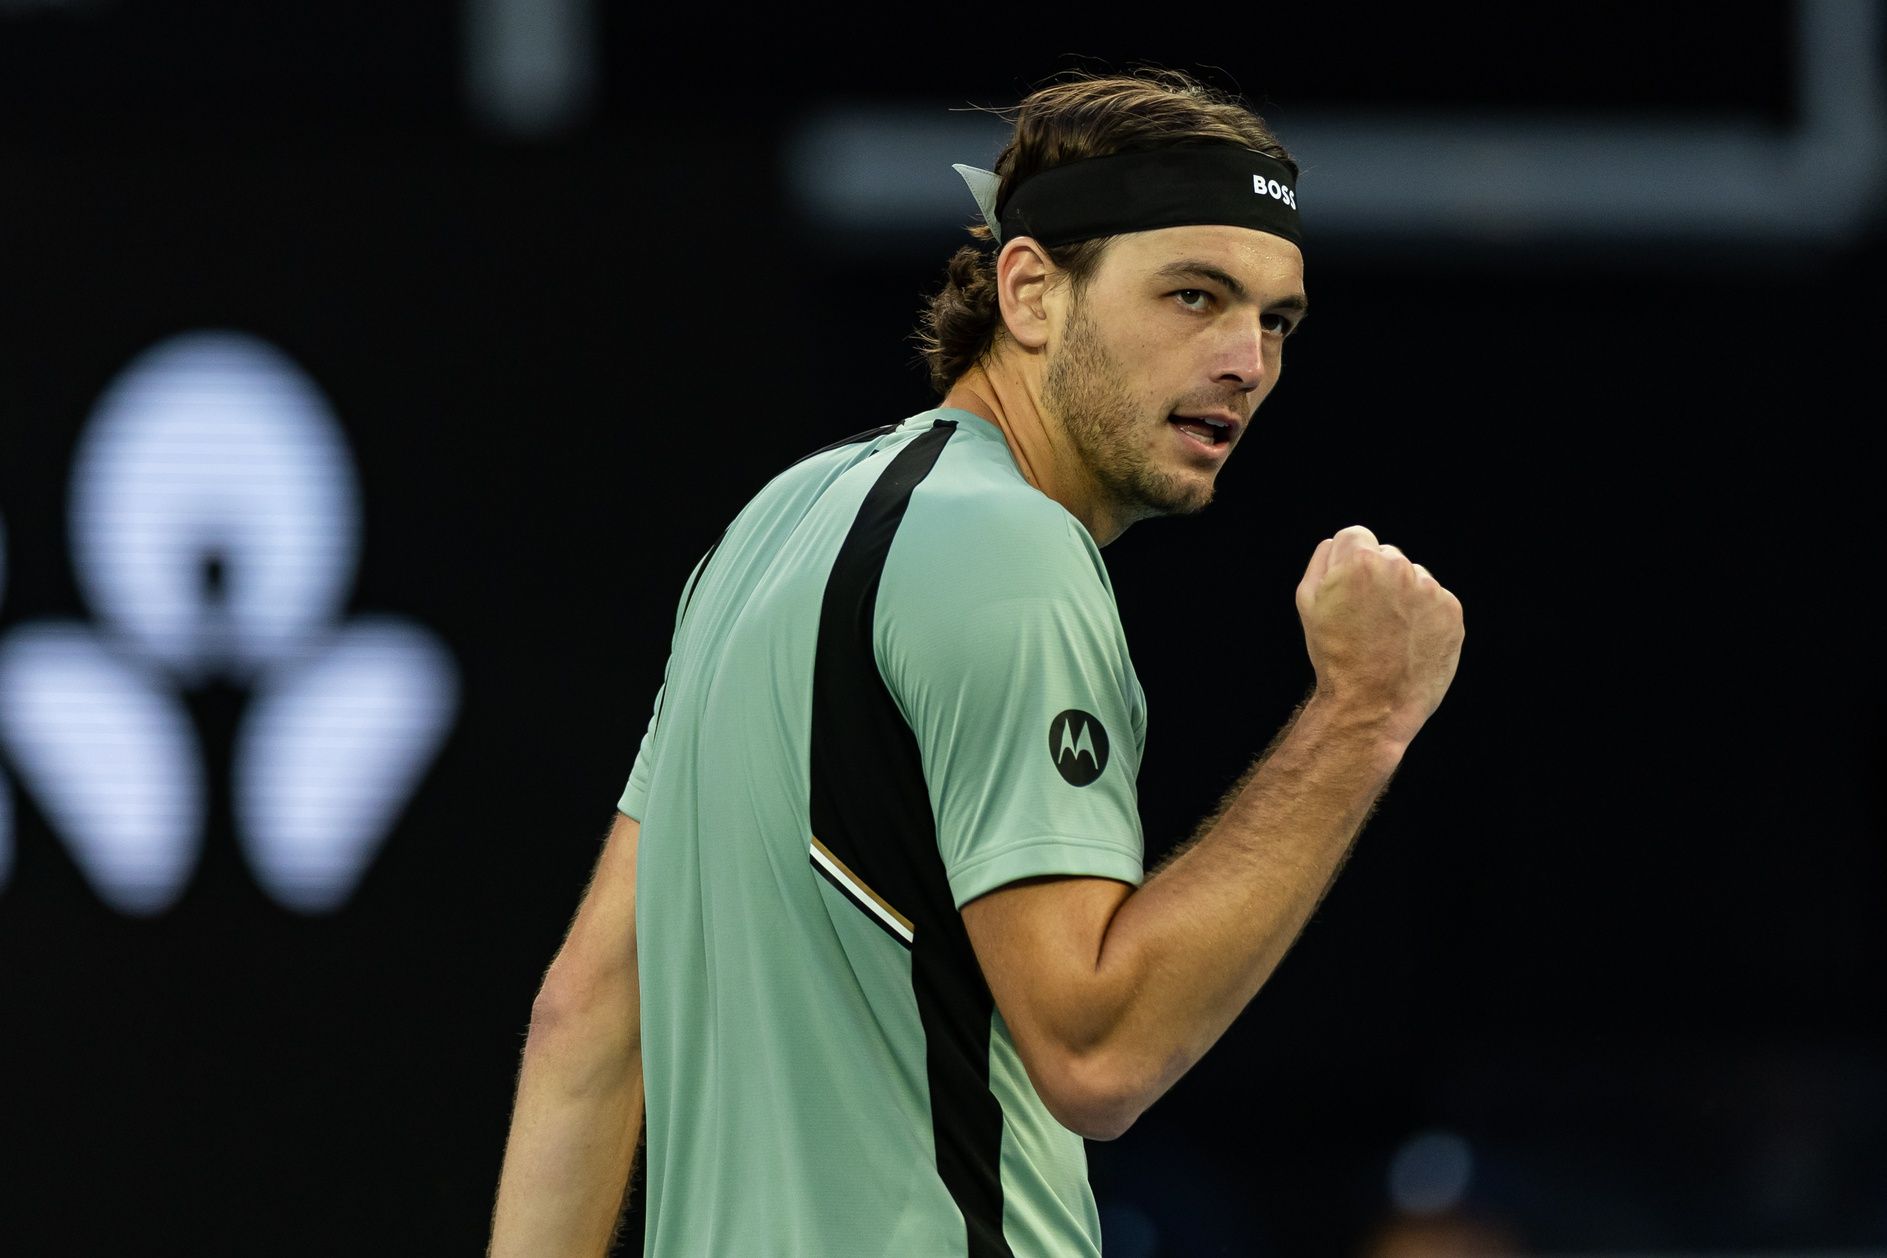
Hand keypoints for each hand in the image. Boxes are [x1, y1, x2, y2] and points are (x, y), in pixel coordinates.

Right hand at [1294, 525, 1463, 744]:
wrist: (1372, 704)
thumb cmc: (1334, 655)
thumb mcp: (1308, 605)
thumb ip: (1322, 562)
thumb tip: (1336, 544)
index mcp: (1360, 561)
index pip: (1355, 536)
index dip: (1346, 562)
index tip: (1347, 587)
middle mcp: (1398, 568)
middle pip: (1386, 555)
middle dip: (1376, 578)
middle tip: (1365, 617)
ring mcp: (1429, 590)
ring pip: (1413, 578)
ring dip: (1402, 596)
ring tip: (1387, 634)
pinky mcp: (1451, 612)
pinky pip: (1434, 600)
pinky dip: (1423, 616)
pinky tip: (1407, 642)